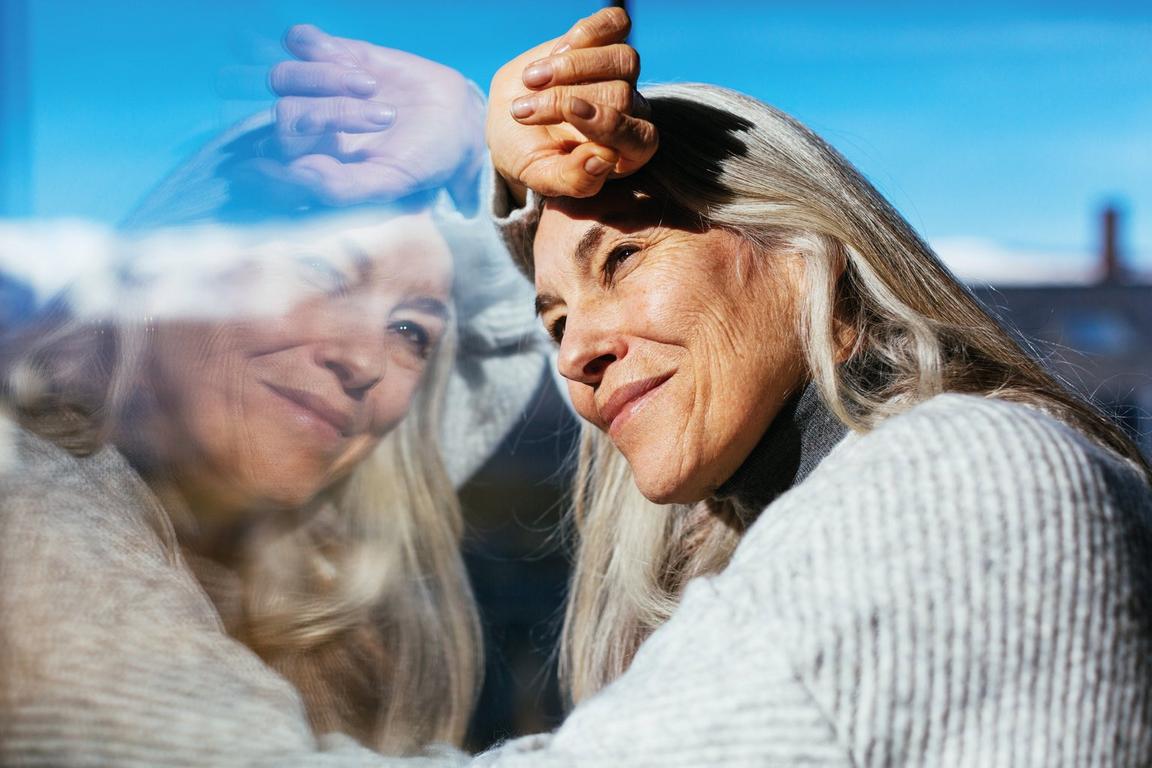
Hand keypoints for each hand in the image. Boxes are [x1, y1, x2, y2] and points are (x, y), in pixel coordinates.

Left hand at [259, 25, 484, 210]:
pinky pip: (298, 40)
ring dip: (328, 79)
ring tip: (371, 88)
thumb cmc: (422, 159)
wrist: (457, 122)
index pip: (276, 154)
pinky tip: (356, 62)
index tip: (334, 145)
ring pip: (284, 76)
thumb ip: (340, 187)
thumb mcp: (388, 183)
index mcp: (315, 161)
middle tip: (383, 119)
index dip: (297, 148)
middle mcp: (309, 125)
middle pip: (284, 112)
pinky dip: (320, 48)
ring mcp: (317, 87)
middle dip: (332, 114)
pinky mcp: (333, 52)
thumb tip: (296, 171)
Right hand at [487, 7, 657, 203]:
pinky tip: (556, 51)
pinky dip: (587, 32)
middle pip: (621, 95)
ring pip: (623, 60)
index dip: (608, 123)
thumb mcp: (542, 176)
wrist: (507, 121)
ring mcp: (621, 75)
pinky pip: (615, 25)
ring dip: (573, 66)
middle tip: (523, 111)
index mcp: (626, 153)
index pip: (640, 138)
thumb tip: (604, 158)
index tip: (568, 112)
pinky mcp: (606, 42)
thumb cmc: (529, 155)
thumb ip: (574, 180)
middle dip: (566, 99)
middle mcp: (631, 112)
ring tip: (531, 80)